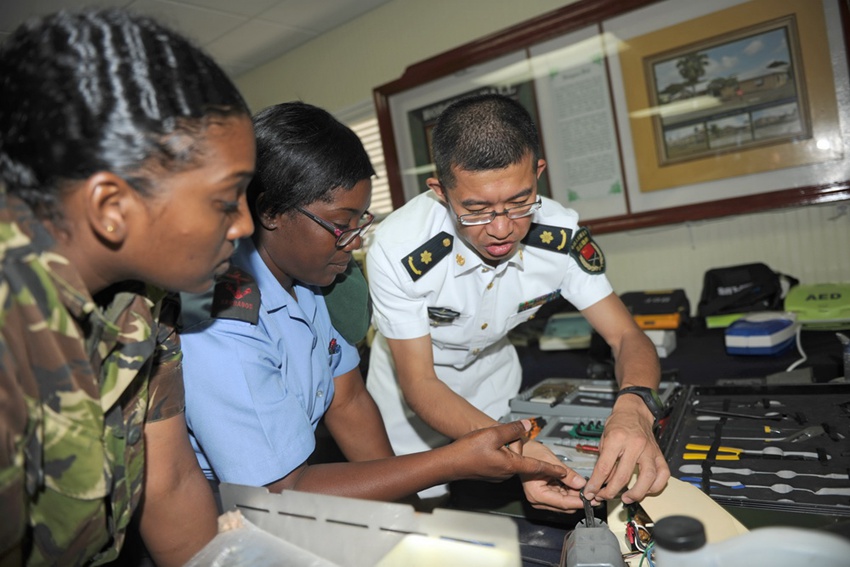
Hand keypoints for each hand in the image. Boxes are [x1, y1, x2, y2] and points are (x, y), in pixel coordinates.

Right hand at [447, 420, 569, 481]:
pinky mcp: (490, 474)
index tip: (565, 473)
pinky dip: (498, 453)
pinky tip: (485, 447)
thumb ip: (512, 429)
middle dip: (515, 445)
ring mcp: (498, 475)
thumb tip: (526, 425)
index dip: (553, 470)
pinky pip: (501, 461)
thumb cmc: (468, 451)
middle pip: (521, 458)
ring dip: (506, 448)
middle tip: (498, 437)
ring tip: (488, 442)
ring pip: (510, 458)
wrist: (449, 463)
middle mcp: (506, 473)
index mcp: (511, 465)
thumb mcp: (493, 434)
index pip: (537, 468)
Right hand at [520, 441, 586, 511]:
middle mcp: (537, 500)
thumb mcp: (551, 461)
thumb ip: (567, 474)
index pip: (563, 503)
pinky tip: (576, 485)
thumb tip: (582, 484)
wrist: (521, 449)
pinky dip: (569, 492)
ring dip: (574, 495)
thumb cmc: (531, 452)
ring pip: (563, 502)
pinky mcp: (544, 495)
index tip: (592, 500)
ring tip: (586, 487)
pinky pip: (560, 496)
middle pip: (564, 505)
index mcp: (537, 494)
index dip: (579, 501)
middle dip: (578, 499)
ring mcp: (540, 499)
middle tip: (593, 492)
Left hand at [582, 395, 669, 503]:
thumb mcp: (604, 439)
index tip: (591, 492)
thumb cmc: (618, 423)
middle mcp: (635, 444)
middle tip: (604, 497)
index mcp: (617, 438)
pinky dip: (655, 487)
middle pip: (624, 476)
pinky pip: (663, 475)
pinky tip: (645, 490)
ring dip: (636, 493)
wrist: (634, 412)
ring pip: (647, 478)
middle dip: (611, 492)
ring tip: (626, 499)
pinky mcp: (659, 454)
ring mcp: (649, 450)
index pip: (604, 467)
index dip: (596, 483)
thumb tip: (601, 482)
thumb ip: (604, 461)